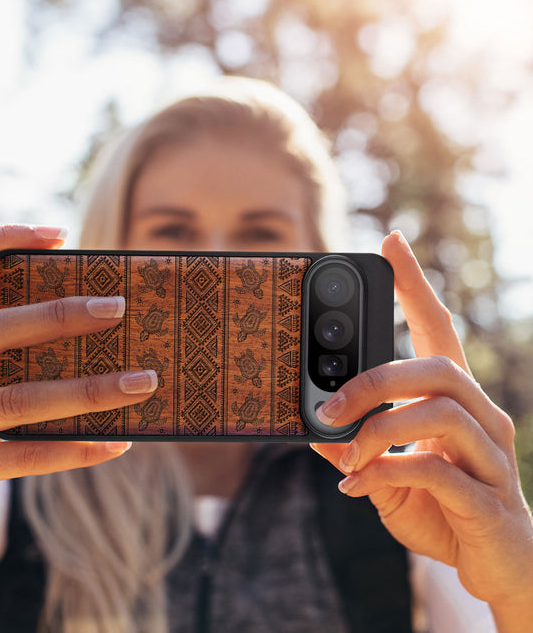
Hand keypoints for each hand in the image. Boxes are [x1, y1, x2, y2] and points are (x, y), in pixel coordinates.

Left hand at [311, 231, 532, 624]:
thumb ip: (356, 449)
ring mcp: (492, 457)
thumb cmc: (442, 509)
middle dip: (374, 380)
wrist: (497, 568)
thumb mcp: (386, 473)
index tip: (391, 242)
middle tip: (328, 405)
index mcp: (455, 401)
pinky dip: (387, 473)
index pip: (438, 328)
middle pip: (437, 367)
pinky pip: (437, 471)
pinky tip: (357, 487)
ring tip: (345, 455)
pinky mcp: (490, 500)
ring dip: (378, 430)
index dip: (415, 285)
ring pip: (439, 412)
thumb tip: (312, 429)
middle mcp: (482, 417)